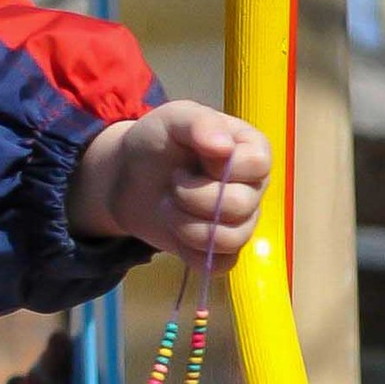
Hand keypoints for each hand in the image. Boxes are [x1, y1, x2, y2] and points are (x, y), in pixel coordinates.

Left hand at [68, 100, 271, 265]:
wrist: (127, 176)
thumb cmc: (158, 140)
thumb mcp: (173, 118)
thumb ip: (199, 122)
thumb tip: (224, 147)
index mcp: (252, 150)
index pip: (257, 165)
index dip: (220, 167)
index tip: (195, 158)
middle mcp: (253, 188)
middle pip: (241, 206)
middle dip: (193, 197)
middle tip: (173, 183)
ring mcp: (241, 222)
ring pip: (231, 239)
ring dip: (186, 225)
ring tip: (168, 206)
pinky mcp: (221, 250)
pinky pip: (220, 265)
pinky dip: (190, 252)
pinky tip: (174, 231)